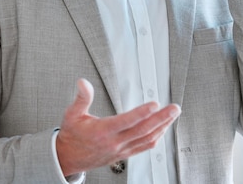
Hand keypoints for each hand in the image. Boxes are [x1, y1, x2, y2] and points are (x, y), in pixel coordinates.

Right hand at [56, 79, 180, 176]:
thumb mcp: (72, 114)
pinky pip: (144, 147)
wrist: (68, 158)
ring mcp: (121, 150)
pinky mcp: (124, 154)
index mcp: (102, 131)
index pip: (126, 121)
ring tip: (173, 115)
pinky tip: (163, 129)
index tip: (155, 104)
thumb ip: (81, 98)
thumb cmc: (72, 136)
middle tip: (174, 108)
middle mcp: (114, 142)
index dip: (141, 113)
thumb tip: (83, 83)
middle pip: (142, 130)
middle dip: (161, 118)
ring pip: (146, 139)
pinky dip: (156, 137)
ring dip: (163, 127)